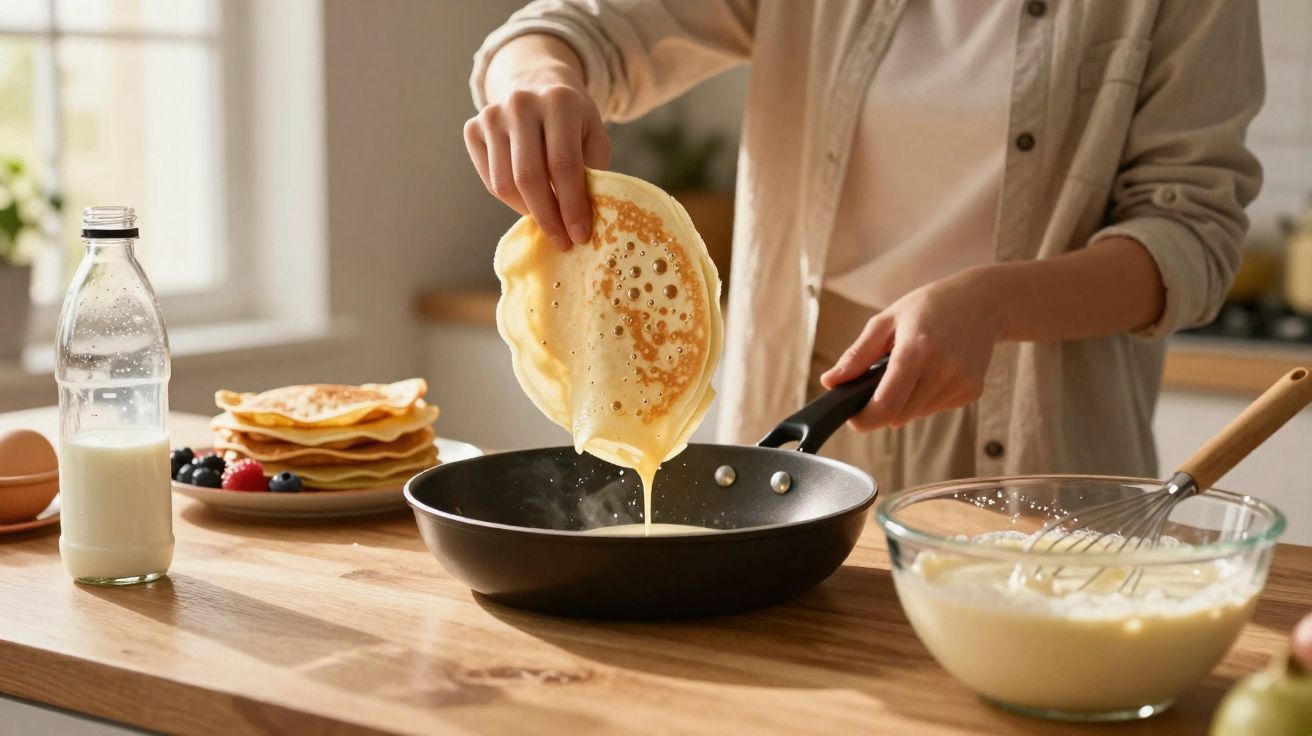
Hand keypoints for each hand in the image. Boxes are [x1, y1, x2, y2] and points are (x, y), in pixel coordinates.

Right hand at [464, 60, 610, 250]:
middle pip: (529, 177)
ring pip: (504, 184)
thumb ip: (592, 174)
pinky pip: (490, 181)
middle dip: (547, 217)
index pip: (563, 164)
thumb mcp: (594, 138)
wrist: (536, 84)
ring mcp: (491, 114)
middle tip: (562, 242)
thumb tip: (582, 223)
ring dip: (528, 212)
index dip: (571, 205)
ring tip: (549, 221)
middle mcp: (521, 103)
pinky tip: (529, 200)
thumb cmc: (572, 121)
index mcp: (559, 101)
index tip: (580, 236)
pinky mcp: (473, 128)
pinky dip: (511, 200)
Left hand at [820, 270, 1001, 430]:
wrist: (982, 301)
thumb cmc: (929, 307)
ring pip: (916, 414)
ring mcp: (960, 382)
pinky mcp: (972, 391)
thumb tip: (830, 382)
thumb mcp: (886, 321)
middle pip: (898, 415)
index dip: (864, 419)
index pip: (885, 405)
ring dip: (905, 401)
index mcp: (916, 350)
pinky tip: (934, 371)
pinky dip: (926, 397)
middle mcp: (941, 370)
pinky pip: (936, 408)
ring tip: (914, 368)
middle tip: (881, 381)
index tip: (853, 418)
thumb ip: (857, 355)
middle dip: (882, 406)